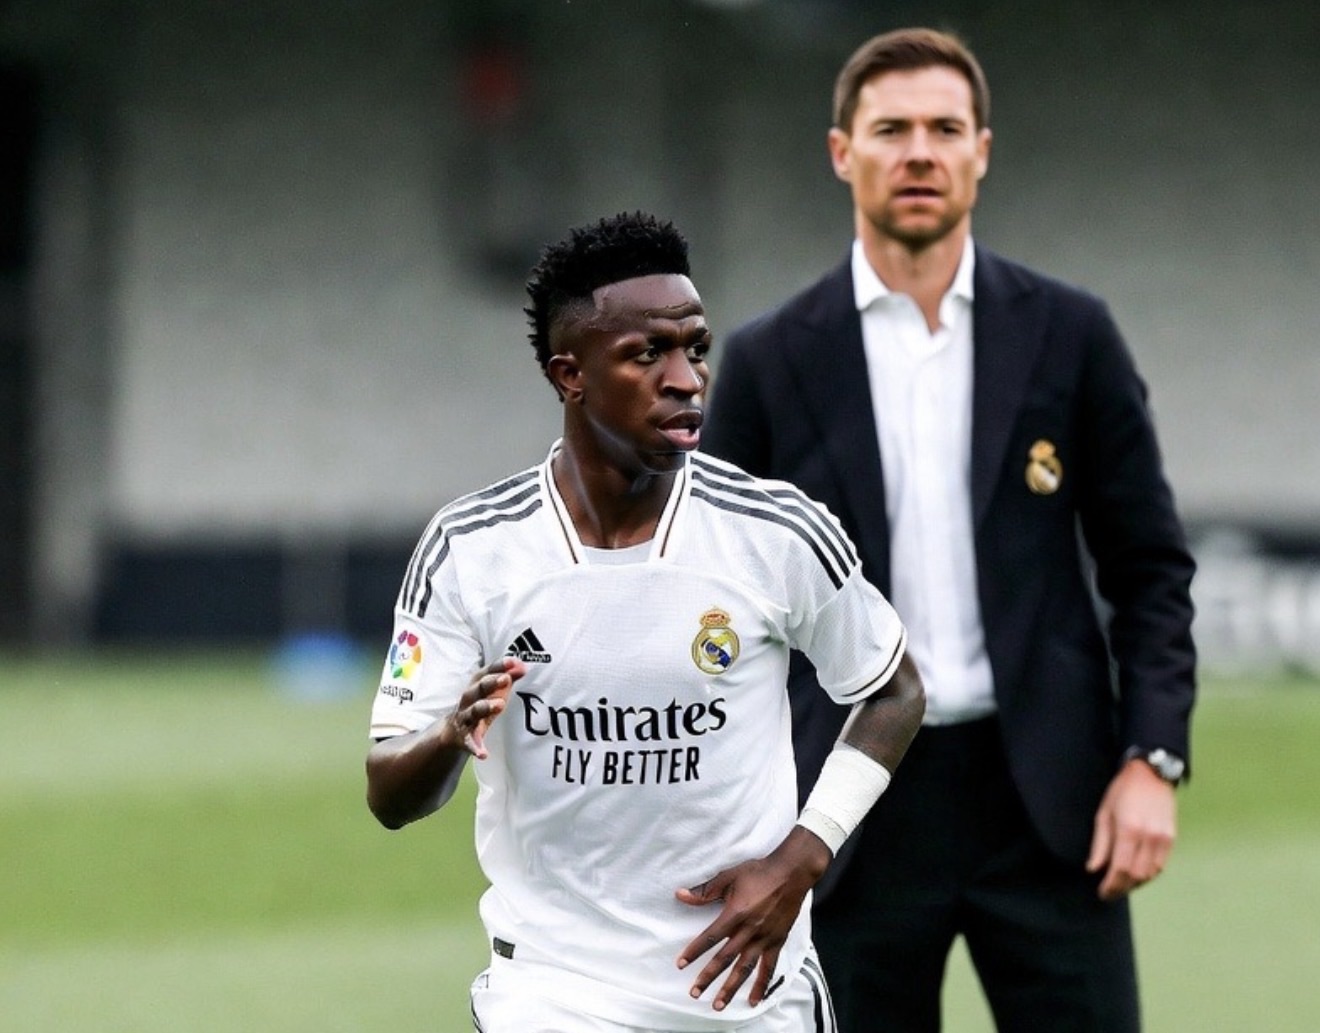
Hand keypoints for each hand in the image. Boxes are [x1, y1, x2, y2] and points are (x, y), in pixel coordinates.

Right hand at [447, 657, 522, 759]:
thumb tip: (523, 666)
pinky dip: (476, 748)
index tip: (512, 661)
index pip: (485, 673)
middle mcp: (468, 701)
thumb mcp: (492, 692)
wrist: (452, 731)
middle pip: (477, 689)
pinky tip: (484, 754)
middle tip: (506, 679)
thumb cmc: (478, 705)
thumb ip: (507, 678)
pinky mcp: (465, 739)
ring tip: (500, 705)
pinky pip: (470, 744)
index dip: (498, 666)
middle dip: (490, 683)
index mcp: (475, 688)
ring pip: (473, 712)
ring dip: (485, 707)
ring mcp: (465, 719)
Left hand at [674, 827, 827, 1010]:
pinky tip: (754, 1000)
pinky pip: (769, 968)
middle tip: (694, 993)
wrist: (791, 872)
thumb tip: (681, 895)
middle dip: (708, 977)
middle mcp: (749, 930)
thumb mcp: (729, 876)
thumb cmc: (759, 872)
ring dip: (731, 988)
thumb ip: (706, 890)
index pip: (710, 937)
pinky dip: (761, 985)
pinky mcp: (777, 942)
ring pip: (745, 968)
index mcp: (735, 913)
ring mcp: (764, 938)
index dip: (694, 951)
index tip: (681, 964)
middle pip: (724, 958)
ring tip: (719, 1005)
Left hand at [1086, 758, 1176, 899]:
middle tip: (1109, 893)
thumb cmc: (1121, 791)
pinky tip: (1136, 875)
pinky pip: (1160, 865)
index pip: (1121, 869)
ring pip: (1150, 874)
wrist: (1151, 774)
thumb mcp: (1103, 813)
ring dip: (1135, 884)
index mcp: (1129, 830)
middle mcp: (1149, 837)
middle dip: (1122, 888)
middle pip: (1137, 875)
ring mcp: (1164, 838)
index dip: (1111, 885)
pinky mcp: (1172, 838)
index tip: (1102, 893)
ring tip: (1121, 885)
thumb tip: (1093, 869)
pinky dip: (1148, 875)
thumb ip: (1100, 844)